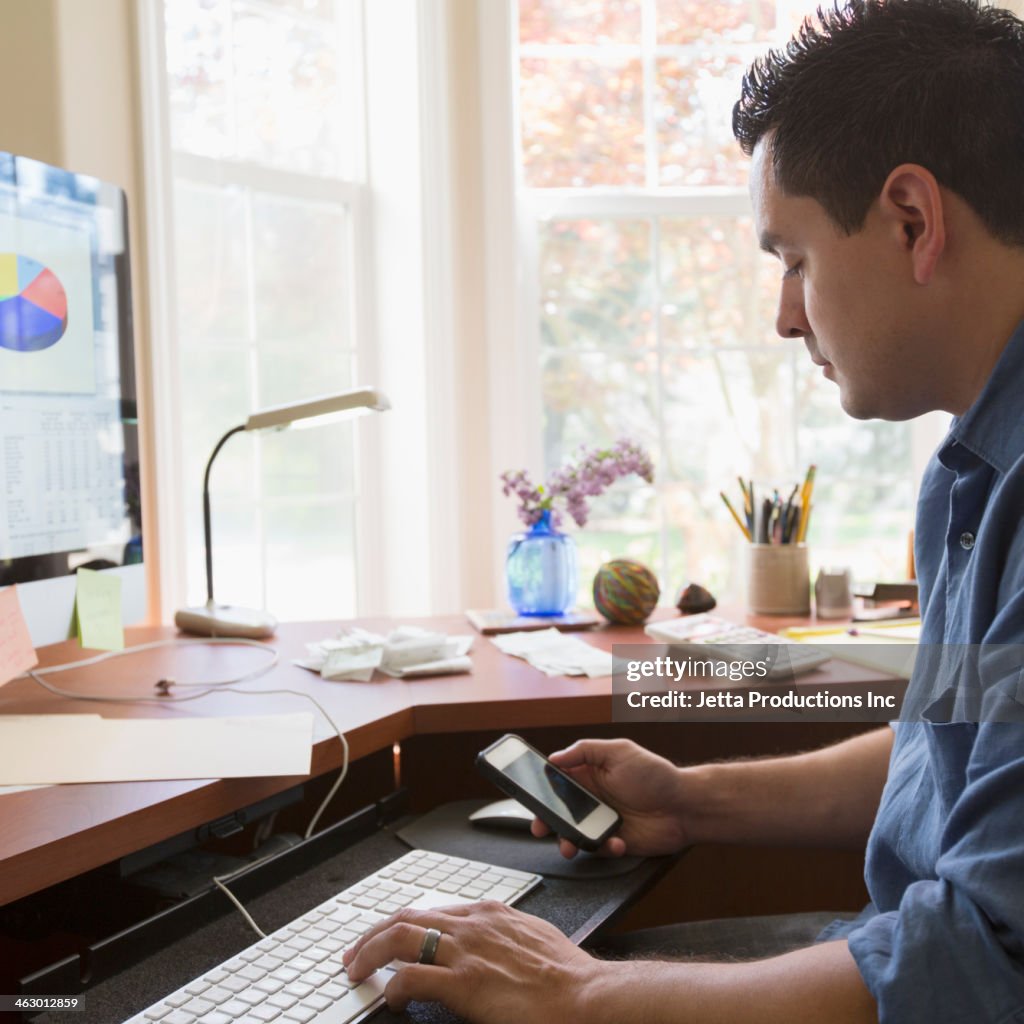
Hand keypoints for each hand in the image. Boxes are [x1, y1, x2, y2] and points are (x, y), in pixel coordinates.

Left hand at [342, 901, 596, 1022]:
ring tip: (356, 971)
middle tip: (354, 954)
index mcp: (488, 913)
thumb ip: (502, 936)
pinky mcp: (464, 983)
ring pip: (400, 938)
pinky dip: (394, 987)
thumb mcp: (530, 938)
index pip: (430, 910)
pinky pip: (412, 978)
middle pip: (406, 918)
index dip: (400, 924)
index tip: (384, 938)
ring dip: (370, 954)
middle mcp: (472, 924)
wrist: (585, 997)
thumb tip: (486, 946)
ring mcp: (466, 951)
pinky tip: (390, 998)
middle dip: (373, 934)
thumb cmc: (566, 976)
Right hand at [532, 738, 691, 858]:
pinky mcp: (613, 841)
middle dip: (545, 820)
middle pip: (559, 810)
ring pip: (573, 833)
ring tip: (569, 846)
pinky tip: (616, 841)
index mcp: (590, 774)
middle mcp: (592, 798)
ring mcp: (602, 821)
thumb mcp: (619, 751)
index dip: (541, 788)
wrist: (686, 807)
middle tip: (540, 827)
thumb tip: (555, 757)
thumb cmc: (656, 775)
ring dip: (567, 841)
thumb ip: (585, 751)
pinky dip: (603, 847)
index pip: (557, 780)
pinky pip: (598, 848)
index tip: (529, 795)